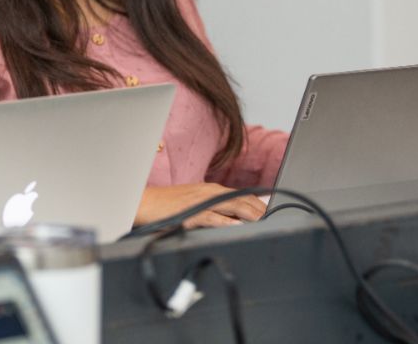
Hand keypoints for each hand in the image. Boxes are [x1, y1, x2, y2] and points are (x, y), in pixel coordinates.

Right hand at [136, 183, 265, 228]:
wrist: (142, 203)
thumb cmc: (166, 206)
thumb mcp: (193, 204)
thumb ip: (214, 210)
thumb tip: (235, 221)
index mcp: (211, 190)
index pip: (244, 196)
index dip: (260, 206)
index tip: (273, 217)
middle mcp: (209, 193)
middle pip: (243, 200)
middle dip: (261, 211)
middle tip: (275, 223)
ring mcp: (201, 202)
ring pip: (233, 206)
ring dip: (251, 215)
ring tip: (265, 223)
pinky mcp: (191, 213)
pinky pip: (214, 218)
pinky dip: (228, 223)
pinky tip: (238, 228)